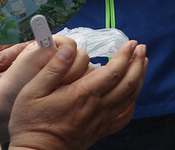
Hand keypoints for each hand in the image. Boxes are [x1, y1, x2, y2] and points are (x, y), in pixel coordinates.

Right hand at [8, 39, 146, 149]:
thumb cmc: (32, 123)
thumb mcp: (32, 92)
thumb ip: (52, 69)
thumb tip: (68, 49)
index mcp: (83, 94)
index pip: (114, 71)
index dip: (126, 55)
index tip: (131, 43)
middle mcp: (98, 107)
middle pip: (128, 83)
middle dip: (137, 62)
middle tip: (141, 48)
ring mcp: (101, 120)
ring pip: (130, 97)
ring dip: (139, 78)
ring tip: (142, 63)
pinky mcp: (100, 131)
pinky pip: (123, 118)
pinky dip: (132, 104)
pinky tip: (132, 95)